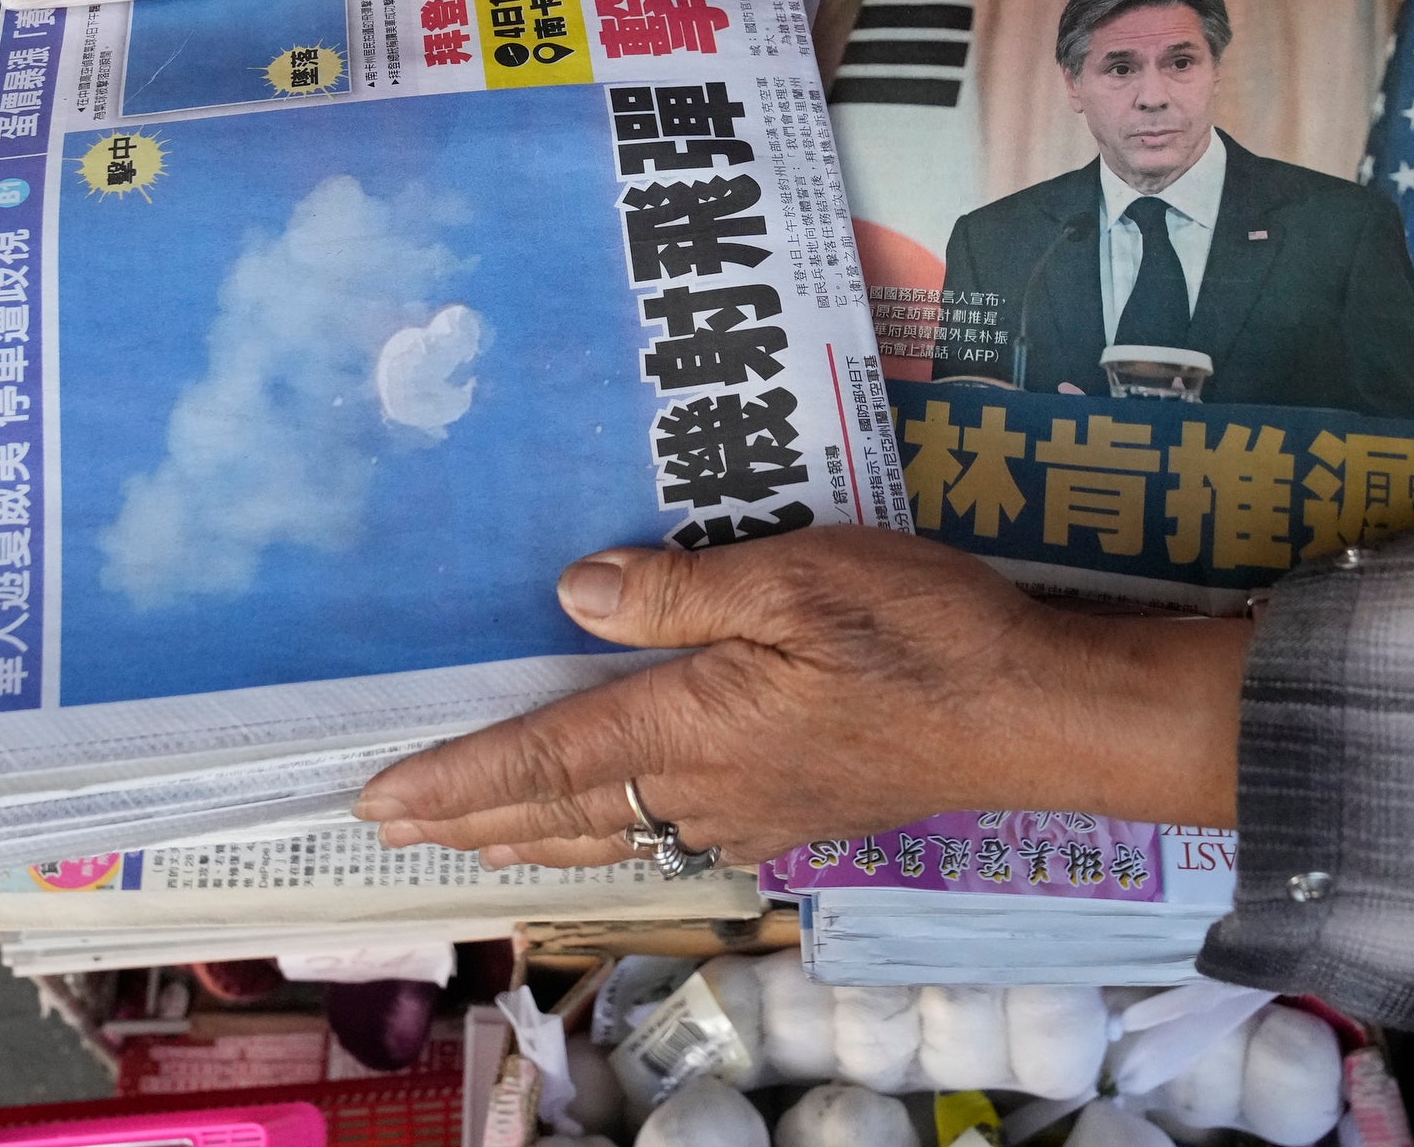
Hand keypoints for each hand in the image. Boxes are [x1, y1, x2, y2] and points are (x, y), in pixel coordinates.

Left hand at [352, 526, 1247, 866]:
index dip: (456, 779)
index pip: (547, 761)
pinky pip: (673, 833)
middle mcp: (709, 789)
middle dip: (471, 818)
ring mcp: (756, 813)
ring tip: (473, 838)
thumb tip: (574, 598)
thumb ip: (680, 592)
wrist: (1037, 714)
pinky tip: (613, 825)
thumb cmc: (925, 631)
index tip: (376, 802)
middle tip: (389, 826)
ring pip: (616, 832)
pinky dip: (611, 834)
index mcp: (695, 727)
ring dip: (534, 834)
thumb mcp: (800, 576)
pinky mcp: (800, 813)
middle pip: (564, 813)